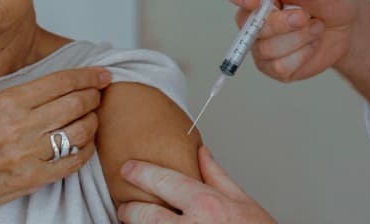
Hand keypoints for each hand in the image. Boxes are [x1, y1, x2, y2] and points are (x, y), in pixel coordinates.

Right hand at [0, 67, 112, 220]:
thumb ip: (19, 98)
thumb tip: (55, 86)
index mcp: (7, 103)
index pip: (60, 81)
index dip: (88, 75)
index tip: (102, 74)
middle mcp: (20, 126)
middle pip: (75, 103)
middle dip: (93, 96)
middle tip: (98, 95)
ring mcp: (28, 154)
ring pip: (80, 131)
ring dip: (92, 122)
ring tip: (91, 119)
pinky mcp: (34, 178)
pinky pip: (74, 161)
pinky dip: (86, 150)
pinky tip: (85, 144)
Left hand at [118, 146, 274, 223]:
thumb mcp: (242, 202)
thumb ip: (217, 176)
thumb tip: (201, 152)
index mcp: (207, 206)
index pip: (163, 181)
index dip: (140, 172)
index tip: (129, 169)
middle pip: (144, 215)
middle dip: (130, 210)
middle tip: (127, 207)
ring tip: (138, 221)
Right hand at [222, 0, 361, 81]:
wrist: (348, 27)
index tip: (255, 1)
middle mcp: (254, 17)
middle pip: (248, 25)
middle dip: (281, 23)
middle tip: (305, 16)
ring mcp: (262, 44)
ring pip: (267, 48)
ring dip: (298, 38)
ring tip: (314, 27)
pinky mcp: (274, 67)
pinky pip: (280, 67)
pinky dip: (302, 55)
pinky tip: (311, 44)